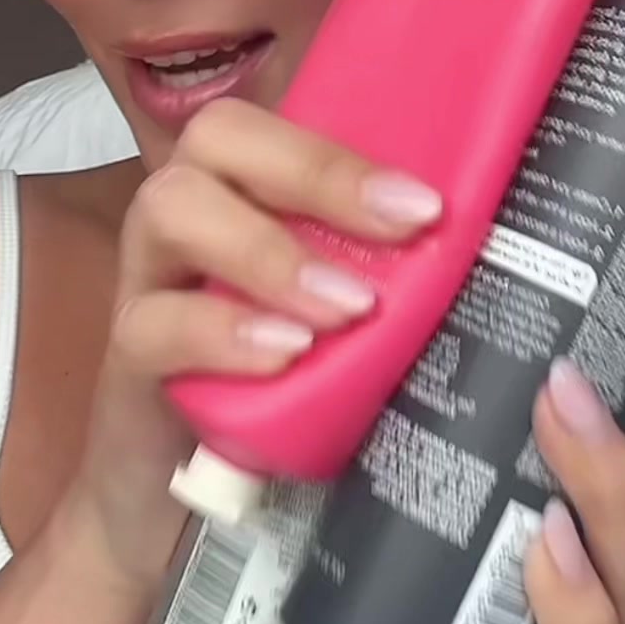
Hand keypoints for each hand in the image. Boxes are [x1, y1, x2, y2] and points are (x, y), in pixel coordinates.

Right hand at [61, 99, 442, 591]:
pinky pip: (152, 322)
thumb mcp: (344, 328)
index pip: (284, 122)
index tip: (429, 204)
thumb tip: (496, 263)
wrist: (176, 501)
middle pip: (219, 136)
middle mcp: (192, 217)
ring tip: (346, 306)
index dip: (351, 151)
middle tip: (403, 229)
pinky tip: (283, 354)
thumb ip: (390, 284)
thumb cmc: (274, 394)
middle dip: (316, 174)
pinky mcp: (129, 354)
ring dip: (270, 251)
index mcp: (249, 195)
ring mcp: (150, 279)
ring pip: (171, 206)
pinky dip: (222, 331)